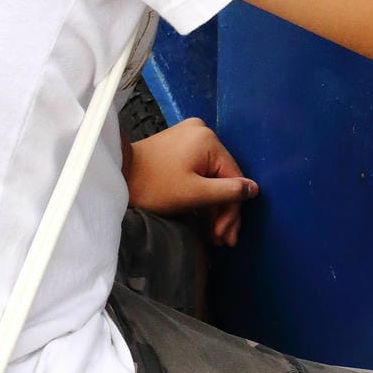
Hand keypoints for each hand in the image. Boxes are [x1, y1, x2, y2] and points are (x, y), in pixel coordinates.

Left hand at [122, 117, 256, 246]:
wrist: (117, 175)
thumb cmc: (154, 185)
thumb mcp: (193, 193)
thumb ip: (227, 192)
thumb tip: (254, 189)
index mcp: (208, 139)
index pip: (234, 178)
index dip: (234, 210)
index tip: (227, 238)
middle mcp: (203, 132)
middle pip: (223, 177)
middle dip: (223, 211)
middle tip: (222, 240)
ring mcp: (190, 137)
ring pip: (212, 176)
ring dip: (214, 205)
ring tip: (214, 235)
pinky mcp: (180, 145)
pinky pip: (201, 170)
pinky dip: (202, 192)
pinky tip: (204, 215)